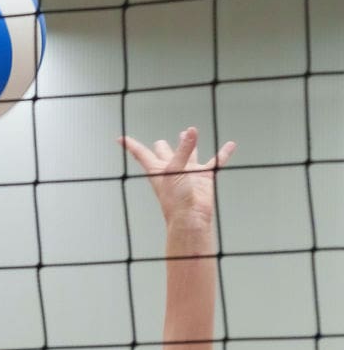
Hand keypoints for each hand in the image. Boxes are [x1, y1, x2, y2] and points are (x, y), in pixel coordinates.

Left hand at [120, 127, 235, 228]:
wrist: (191, 218)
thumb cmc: (176, 200)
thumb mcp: (176, 170)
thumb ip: (183, 150)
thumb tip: (192, 130)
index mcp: (157, 169)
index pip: (141, 153)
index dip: (130, 145)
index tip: (120, 138)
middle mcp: (172, 170)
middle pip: (164, 154)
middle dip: (162, 148)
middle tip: (160, 143)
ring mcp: (188, 174)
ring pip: (188, 155)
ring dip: (189, 145)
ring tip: (188, 132)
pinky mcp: (204, 178)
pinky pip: (215, 162)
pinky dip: (223, 153)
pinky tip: (230, 145)